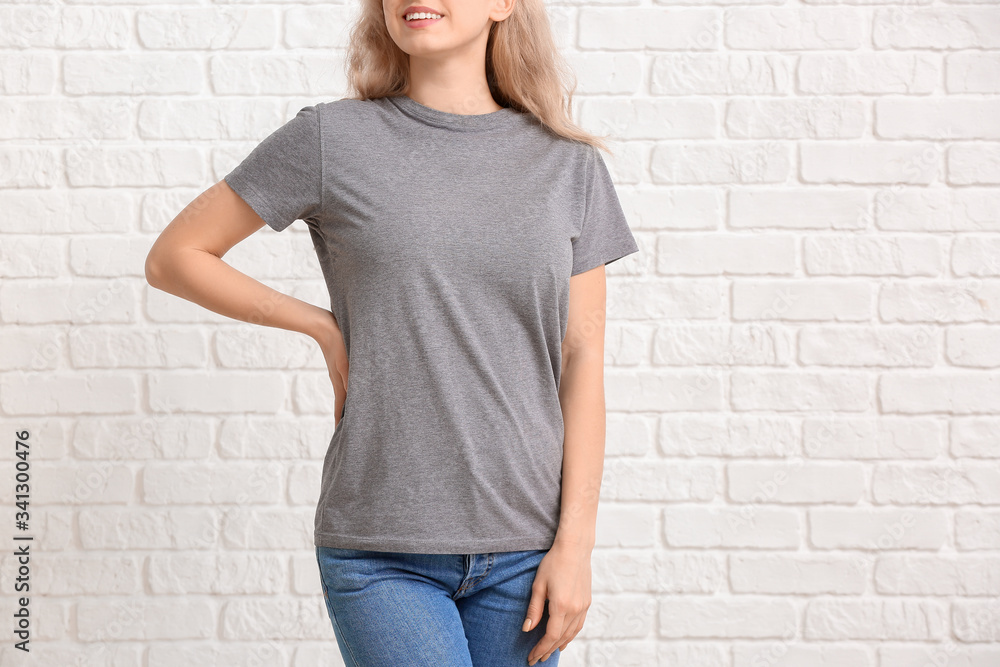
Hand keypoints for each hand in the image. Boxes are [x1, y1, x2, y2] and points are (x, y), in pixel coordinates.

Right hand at [314, 310, 348, 426]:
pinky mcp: (342, 366)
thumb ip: (348, 379)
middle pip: (343, 404)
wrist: (324, 326)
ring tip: (352, 415)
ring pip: (346, 394)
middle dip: (345, 418)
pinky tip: (354, 391)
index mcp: (341, 383)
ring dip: (348, 405)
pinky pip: (347, 383)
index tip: (341, 437)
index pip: (340, 409)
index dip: (340, 423)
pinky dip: (350, 391)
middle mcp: (340, 381)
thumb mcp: (344, 362)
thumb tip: (353, 397)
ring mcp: (340, 373)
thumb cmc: (336, 343)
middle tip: (348, 432)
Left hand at [523, 541, 592, 664]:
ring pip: (571, 634)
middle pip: (561, 638)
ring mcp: (583, 606)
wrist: (575, 548)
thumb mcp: (538, 585)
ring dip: (560, 645)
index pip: (550, 636)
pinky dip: (570, 636)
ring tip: (549, 653)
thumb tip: (527, 629)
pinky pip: (579, 625)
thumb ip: (534, 609)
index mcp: (561, 606)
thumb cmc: (554, 563)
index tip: (531, 657)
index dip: (540, 649)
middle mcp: (575, 609)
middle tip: (537, 659)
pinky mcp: (587, 602)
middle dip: (548, 650)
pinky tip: (564, 639)